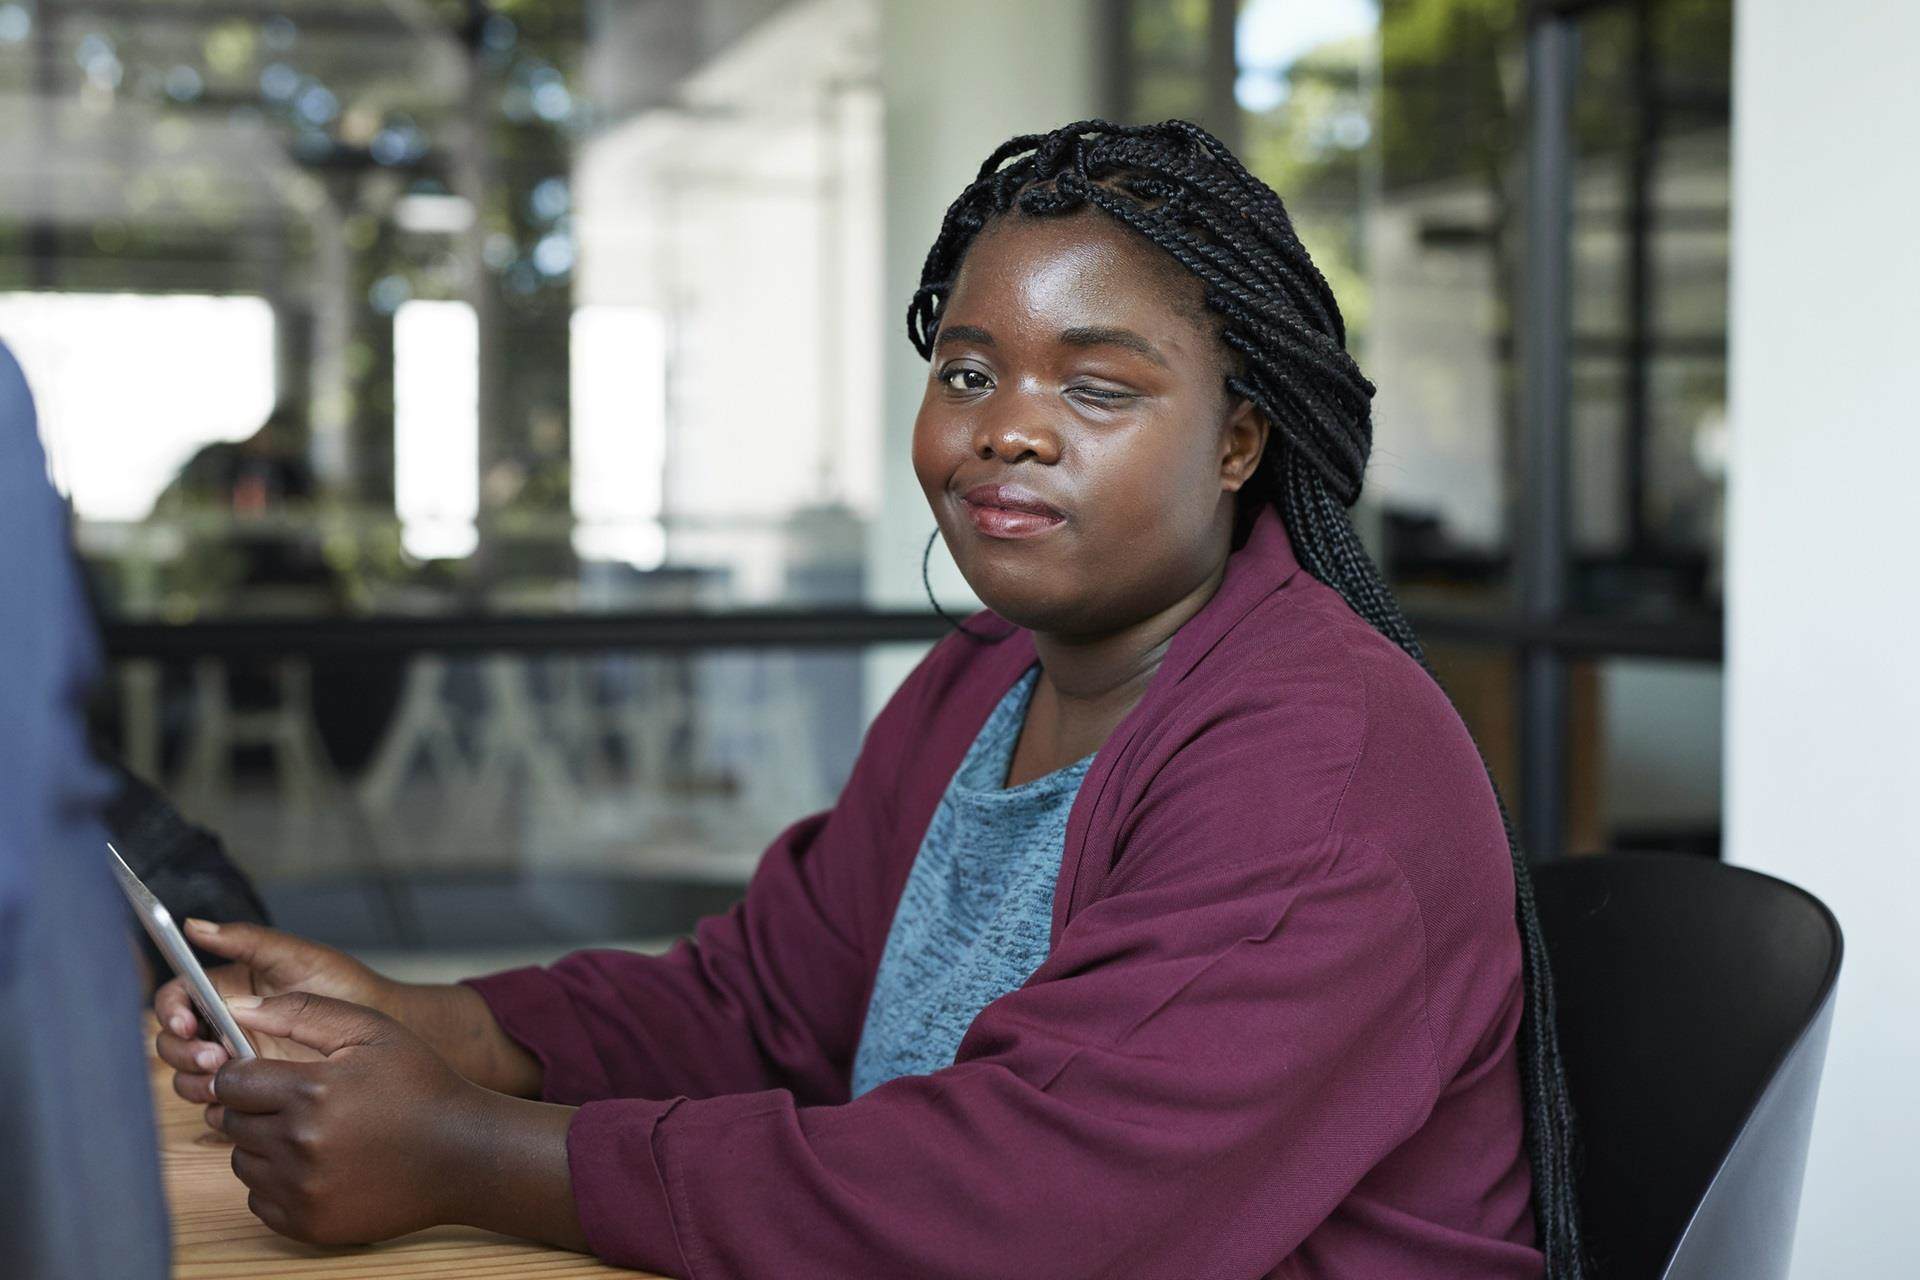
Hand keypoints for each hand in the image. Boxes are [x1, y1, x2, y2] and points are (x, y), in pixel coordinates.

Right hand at [153, 920, 391, 1108]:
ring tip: (224, 1079)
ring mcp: (237, 1057)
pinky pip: (216, 1100)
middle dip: (182, 1050)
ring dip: (194, 1079)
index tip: (187, 1023)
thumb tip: (194, 925)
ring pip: (188, 1073)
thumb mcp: (296, 957)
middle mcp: (224, 1023)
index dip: (171, 1011)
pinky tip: (236, 1101)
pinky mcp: (253, 1088)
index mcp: (227, 988)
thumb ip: (246, 940)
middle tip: (214, 1057)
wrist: (383, 1027)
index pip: (177, 998)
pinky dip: (215, 1103)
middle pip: (174, 1039)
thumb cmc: (343, 984)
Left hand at [214, 992, 585, 1250]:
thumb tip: (237, 1006)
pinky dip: (278, 1183)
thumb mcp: (372, 1031)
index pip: (230, 1082)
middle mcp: (299, 1144)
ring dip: (265, 1146)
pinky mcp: (306, 1223)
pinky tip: (317, 1166)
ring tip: (313, 1134)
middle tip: (299, 1104)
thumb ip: (302, 1012)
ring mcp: (301, 1189)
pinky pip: (259, 1200)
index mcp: (311, 1091)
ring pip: (243, 1162)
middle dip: (255, 1109)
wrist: (463, 1154)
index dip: (244, 1074)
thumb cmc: (421, 1086)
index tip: (267, 1077)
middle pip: (231, 1122)